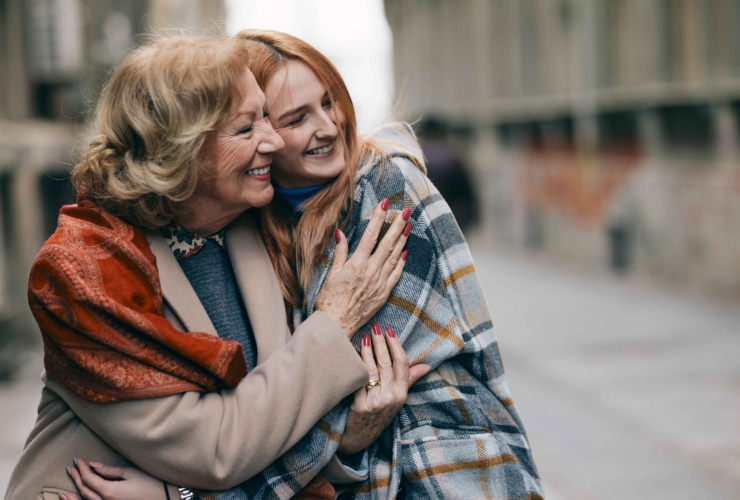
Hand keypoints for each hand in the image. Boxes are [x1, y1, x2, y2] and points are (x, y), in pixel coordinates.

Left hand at [62, 457, 166, 499]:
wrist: (164, 499)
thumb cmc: (150, 485)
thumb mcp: (130, 473)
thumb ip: (109, 470)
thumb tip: (93, 466)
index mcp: (109, 492)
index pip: (89, 479)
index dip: (81, 468)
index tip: (77, 459)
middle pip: (85, 490)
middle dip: (76, 478)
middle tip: (71, 467)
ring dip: (73, 496)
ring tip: (62, 492)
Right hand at [316, 199, 411, 338]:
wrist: (337, 324)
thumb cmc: (330, 299)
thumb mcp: (332, 273)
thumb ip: (340, 252)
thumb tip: (340, 232)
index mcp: (357, 264)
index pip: (371, 235)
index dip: (379, 218)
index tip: (386, 204)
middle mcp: (371, 271)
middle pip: (388, 243)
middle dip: (398, 225)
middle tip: (407, 211)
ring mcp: (380, 282)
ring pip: (394, 257)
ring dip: (402, 240)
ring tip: (408, 225)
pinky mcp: (384, 293)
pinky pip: (396, 274)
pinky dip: (401, 262)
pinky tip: (405, 251)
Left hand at [337, 323, 429, 454]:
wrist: (359, 438)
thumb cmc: (378, 415)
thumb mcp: (397, 399)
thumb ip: (409, 380)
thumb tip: (426, 365)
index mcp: (402, 394)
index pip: (402, 364)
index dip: (396, 345)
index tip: (389, 331)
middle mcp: (391, 397)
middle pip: (387, 363)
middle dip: (381, 342)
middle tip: (375, 327)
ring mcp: (376, 401)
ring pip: (373, 369)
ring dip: (368, 349)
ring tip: (365, 336)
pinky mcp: (360, 405)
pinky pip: (360, 380)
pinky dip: (357, 364)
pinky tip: (352, 353)